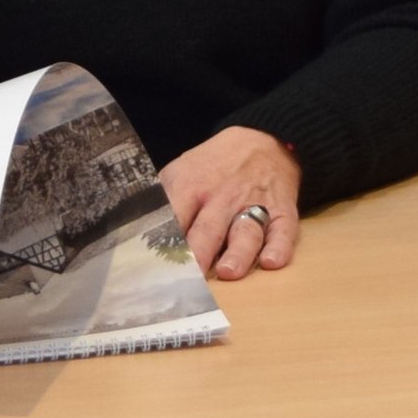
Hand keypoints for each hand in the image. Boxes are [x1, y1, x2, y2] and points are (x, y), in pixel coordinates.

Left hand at [159, 126, 303, 280]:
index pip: (174, 215)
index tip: (154, 268)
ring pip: (246, 232)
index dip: (164, 242)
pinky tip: (272, 262)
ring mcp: (255, 205)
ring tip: (228, 272)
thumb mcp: (182, 169)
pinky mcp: (282, 212)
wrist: (264, 139)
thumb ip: (163, 199)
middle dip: (198, 253)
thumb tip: (134, 232)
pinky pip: (283, 231)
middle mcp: (223, 197)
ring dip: (238, 253)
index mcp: (192, 186)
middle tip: (189, 278)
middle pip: (209, 228)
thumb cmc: (215, 165)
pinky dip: (279, 247)